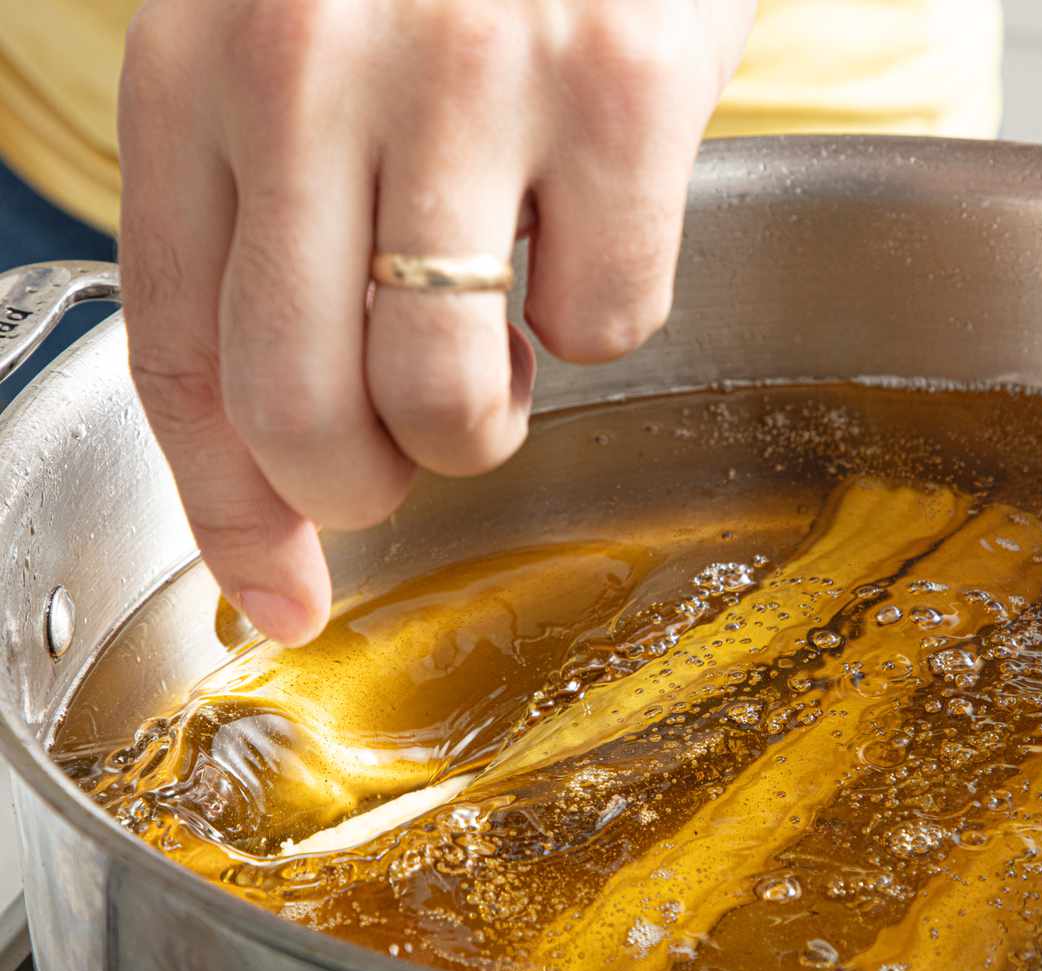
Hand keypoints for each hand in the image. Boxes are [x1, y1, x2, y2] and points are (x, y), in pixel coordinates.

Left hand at [118, 0, 753, 645]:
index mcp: (201, 71)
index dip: (232, 512)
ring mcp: (470, 76)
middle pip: (306, 410)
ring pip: (456, 398)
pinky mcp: (619, 87)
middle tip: (416, 450)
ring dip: (491, 417)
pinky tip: (597, 223)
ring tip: (509, 333)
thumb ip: (271, 241)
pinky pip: (610, 321)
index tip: (284, 599)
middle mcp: (311, 66)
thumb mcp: (296, 60)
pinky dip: (610, 312)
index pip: (182, 358)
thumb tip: (294, 496)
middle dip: (368, 484)